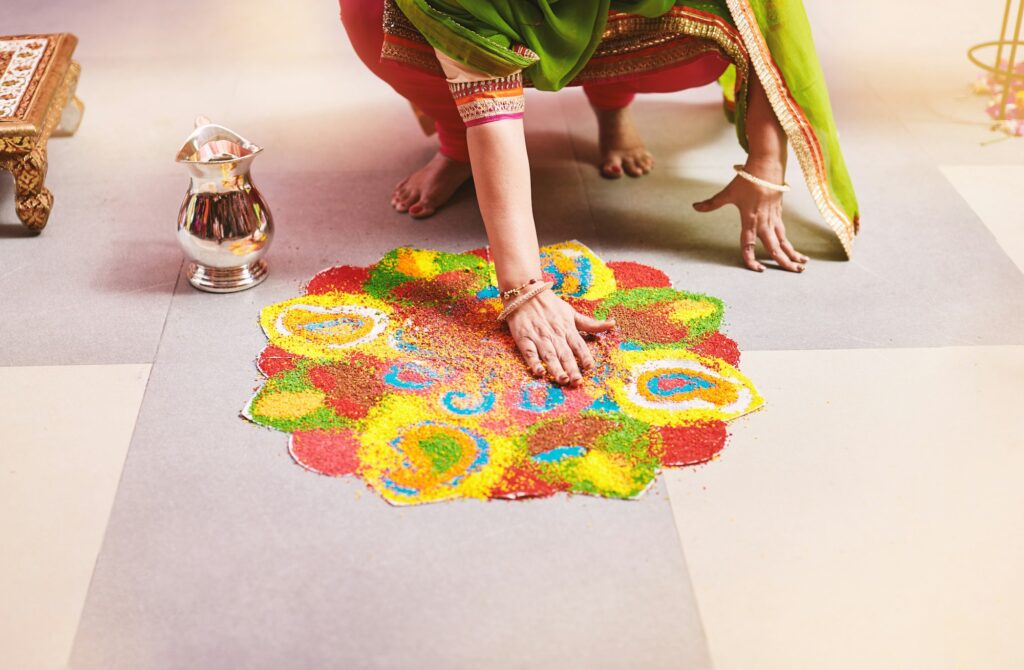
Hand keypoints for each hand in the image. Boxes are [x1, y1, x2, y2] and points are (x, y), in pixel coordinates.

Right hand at [505, 290, 614, 385]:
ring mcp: (539, 337)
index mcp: (567, 328)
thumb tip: (612, 324)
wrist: (524, 293)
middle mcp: (554, 334)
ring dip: (556, 368)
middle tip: (577, 382)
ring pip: (549, 355)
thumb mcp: (571, 312)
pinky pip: (529, 353)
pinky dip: (534, 362)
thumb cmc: (550, 305)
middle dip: (572, 368)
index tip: (589, 367)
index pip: (578, 345)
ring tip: (563, 380)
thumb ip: (590, 323)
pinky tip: (539, 372)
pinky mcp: (524, 338)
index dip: (585, 356)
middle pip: (565, 353)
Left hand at [693, 172, 808, 272]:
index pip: (749, 245)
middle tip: (795, 272)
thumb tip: (695, 207)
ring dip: (793, 254)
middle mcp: (764, 222)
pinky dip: (791, 243)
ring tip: (802, 266)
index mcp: (750, 220)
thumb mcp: (728, 193)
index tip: (758, 269)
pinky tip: (797, 252)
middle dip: (785, 261)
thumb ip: (712, 203)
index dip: (752, 259)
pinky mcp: (779, 213)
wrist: (767, 165)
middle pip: (775, 247)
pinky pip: (785, 233)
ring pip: (784, 241)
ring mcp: (774, 218)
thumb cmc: (747, 179)